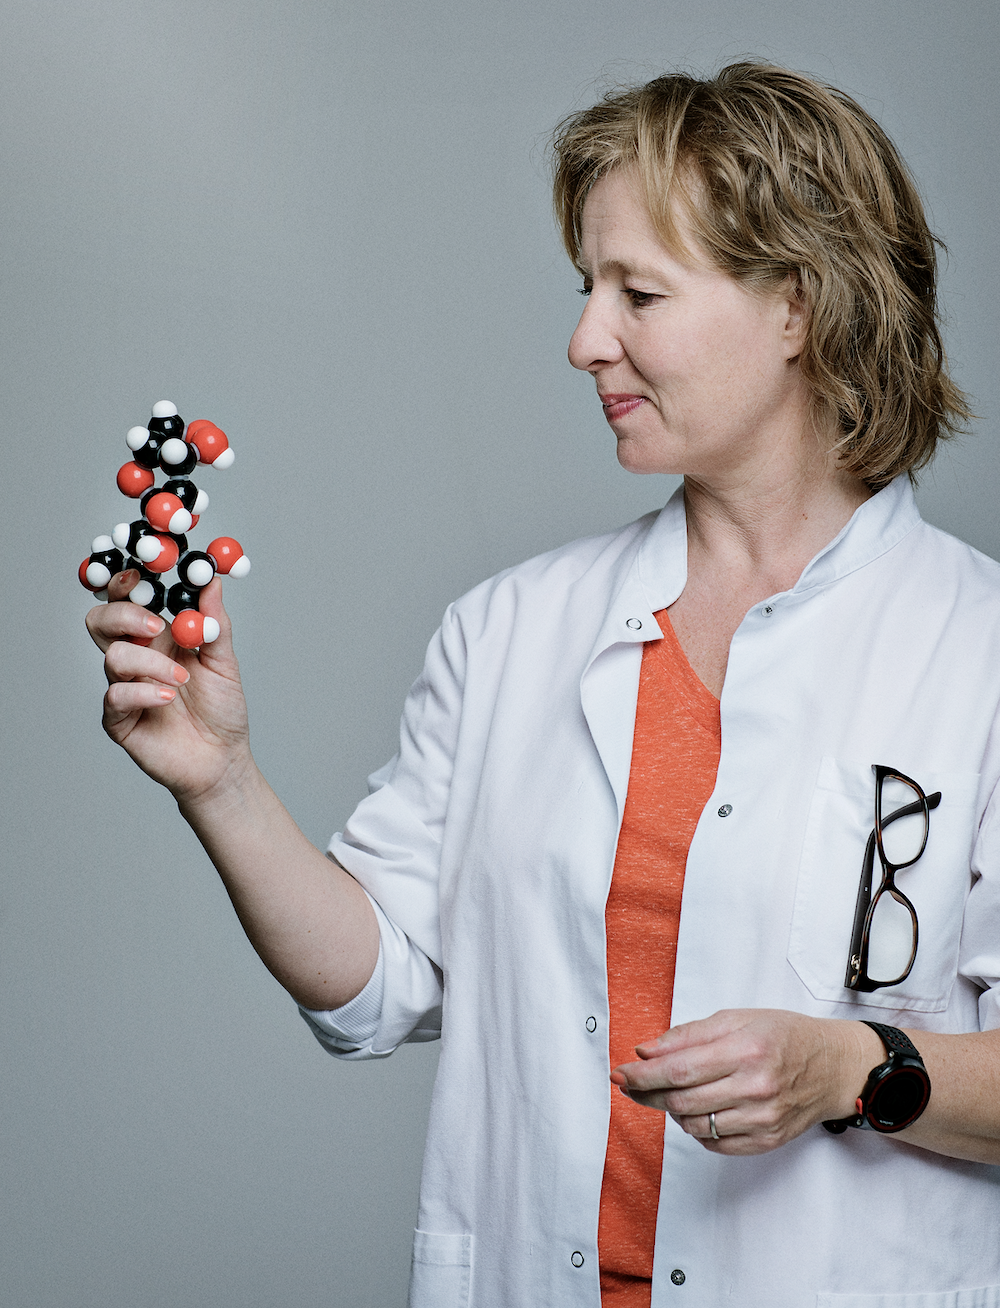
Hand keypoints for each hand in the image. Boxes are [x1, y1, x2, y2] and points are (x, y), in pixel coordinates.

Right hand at [85, 571, 251, 802]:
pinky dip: (143, 693)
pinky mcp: (119, 719)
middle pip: (102, 621)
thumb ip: (215, 622)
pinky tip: (167, 699)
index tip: (140, 572)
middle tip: (156, 624)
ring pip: (112, 658)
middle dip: (123, 614)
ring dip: (149, 663)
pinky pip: (115, 696)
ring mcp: (123, 688)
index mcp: (157, 638)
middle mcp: (135, 658)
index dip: (126, 583)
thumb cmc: (222, 711)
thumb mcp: (225, 661)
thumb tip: (213, 580)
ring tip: (181, 679)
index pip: (129, 601)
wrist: (223, 760)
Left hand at [611, 1009, 881, 1155]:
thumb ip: (688, 1035)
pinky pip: (714, 1144)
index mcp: (745, 1049)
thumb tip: (645, 1051)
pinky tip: (698, 1109)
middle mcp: (754, 1087)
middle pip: (681, 1100)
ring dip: (671, 1110)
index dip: (642, 1075)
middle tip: (630, 1084)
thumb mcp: (737, 1019)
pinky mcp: (765, 1141)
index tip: (619, 1074)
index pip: (678, 1069)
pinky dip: (696, 1128)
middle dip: (646, 1093)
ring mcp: (761, 1119)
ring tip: (671, 1092)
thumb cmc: (783, 1035)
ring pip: (694, 1125)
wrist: (832, 1067)